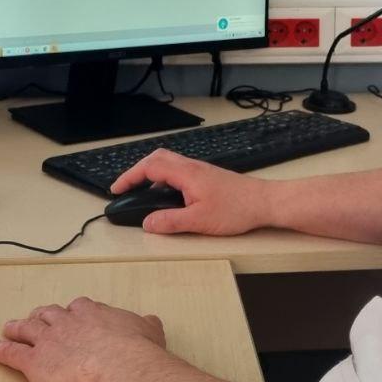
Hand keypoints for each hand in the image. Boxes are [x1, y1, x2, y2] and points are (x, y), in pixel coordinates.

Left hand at [0, 296, 167, 381]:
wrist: (118, 368)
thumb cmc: (135, 353)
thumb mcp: (148, 331)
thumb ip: (145, 325)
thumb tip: (150, 321)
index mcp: (93, 313)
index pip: (78, 307)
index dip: (71, 311)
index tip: (69, 313)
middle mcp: (67, 322)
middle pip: (49, 314)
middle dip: (41, 315)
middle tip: (35, 316)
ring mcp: (48, 340)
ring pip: (27, 330)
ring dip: (17, 328)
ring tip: (9, 326)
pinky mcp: (34, 362)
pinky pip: (13, 354)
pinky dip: (1, 351)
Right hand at [110, 149, 274, 234]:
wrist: (265, 202)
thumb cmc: (237, 209)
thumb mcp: (199, 221)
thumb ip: (170, 222)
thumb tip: (148, 223)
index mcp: (186, 174)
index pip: (149, 167)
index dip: (129, 176)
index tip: (116, 189)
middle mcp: (191, 167)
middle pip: (156, 158)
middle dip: (137, 171)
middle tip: (125, 187)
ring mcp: (200, 171)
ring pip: (168, 164)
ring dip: (151, 174)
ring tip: (142, 193)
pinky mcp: (207, 177)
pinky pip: (179, 171)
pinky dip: (165, 179)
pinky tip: (168, 197)